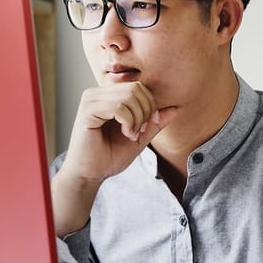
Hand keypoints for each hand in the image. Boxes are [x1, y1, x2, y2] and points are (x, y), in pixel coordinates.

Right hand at [51, 83, 177, 234]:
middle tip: (139, 132)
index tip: (144, 129)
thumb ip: (154, 122)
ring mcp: (90, 100)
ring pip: (129, 96)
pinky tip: (125, 134)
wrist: (90, 175)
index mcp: (107, 96)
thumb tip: (175, 108)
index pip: (139, 87)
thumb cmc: (108, 157)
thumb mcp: (139, 137)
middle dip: (145, 112)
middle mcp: (96, 93)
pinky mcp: (87, 111)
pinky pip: (118, 107)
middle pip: (136, 88)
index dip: (150, 106)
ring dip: (138, 119)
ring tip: (131, 134)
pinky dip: (128, 122)